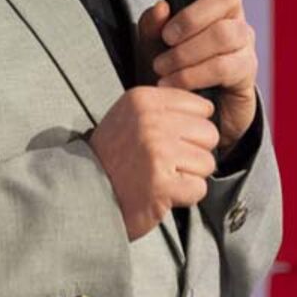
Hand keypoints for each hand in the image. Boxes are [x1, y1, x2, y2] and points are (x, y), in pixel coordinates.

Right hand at [88, 87, 219, 239]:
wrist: (86, 192)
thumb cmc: (114, 157)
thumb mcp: (130, 116)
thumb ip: (164, 108)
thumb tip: (207, 109)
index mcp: (144, 100)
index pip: (202, 107)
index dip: (192, 129)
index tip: (170, 140)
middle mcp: (151, 121)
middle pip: (209, 134)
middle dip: (195, 153)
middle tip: (168, 163)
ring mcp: (157, 152)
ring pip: (207, 162)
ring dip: (190, 176)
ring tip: (163, 177)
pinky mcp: (162, 183)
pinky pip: (199, 188)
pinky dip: (185, 196)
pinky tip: (163, 192)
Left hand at [142, 0, 258, 151]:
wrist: (187, 113)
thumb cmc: (171, 70)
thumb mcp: (151, 47)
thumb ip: (151, 26)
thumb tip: (161, 7)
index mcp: (212, 2)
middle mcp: (234, 17)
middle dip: (192, 16)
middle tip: (167, 38)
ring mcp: (244, 43)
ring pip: (224, 33)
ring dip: (187, 52)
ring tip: (162, 68)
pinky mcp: (246, 71)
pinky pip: (223, 66)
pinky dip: (193, 74)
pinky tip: (172, 83)